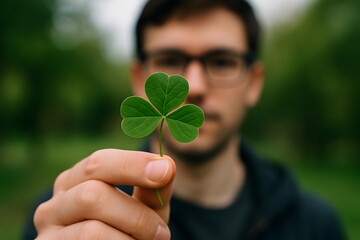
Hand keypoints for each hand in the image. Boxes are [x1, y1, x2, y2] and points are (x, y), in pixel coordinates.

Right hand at [34, 149, 175, 239]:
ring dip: (130, 238)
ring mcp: (47, 233)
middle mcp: (55, 203)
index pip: (100, 162)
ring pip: (91, 230)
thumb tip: (166, 164)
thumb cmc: (127, 231)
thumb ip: (153, 189)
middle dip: (135, 215)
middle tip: (161, 232)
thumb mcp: (144, 209)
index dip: (133, 164)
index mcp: (76, 181)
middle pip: (92, 194)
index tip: (164, 170)